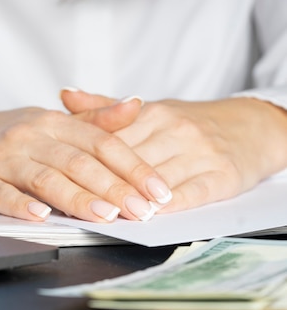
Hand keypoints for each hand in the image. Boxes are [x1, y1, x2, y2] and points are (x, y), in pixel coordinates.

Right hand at [0, 100, 171, 222]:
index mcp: (52, 122)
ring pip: (45, 178)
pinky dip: (20, 204)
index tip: (160, 190)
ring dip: (78, 197)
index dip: (133, 166)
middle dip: (115, 188)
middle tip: (144, 211)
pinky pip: (0, 193)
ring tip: (107, 215)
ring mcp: (1, 158)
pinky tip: (40, 216)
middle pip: (78, 162)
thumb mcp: (49, 120)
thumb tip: (136, 105)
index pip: (100, 143)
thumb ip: (94, 119)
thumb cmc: (5, 133)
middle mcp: (29, 137)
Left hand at [62, 90, 286, 212]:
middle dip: (104, 182)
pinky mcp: (224, 174)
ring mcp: (200, 152)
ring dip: (134, 196)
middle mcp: (174, 129)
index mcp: (151, 113)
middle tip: (78, 199)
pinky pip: (195, 191)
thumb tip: (64, 95)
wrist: (249, 125)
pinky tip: (154, 214)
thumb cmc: (188, 121)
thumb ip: (103, 107)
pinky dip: (173, 204)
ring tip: (110, 212)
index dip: (86, 159)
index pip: (112, 138)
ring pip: (159, 177)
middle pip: (131, 160)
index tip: (60, 171)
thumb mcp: (148, 108)